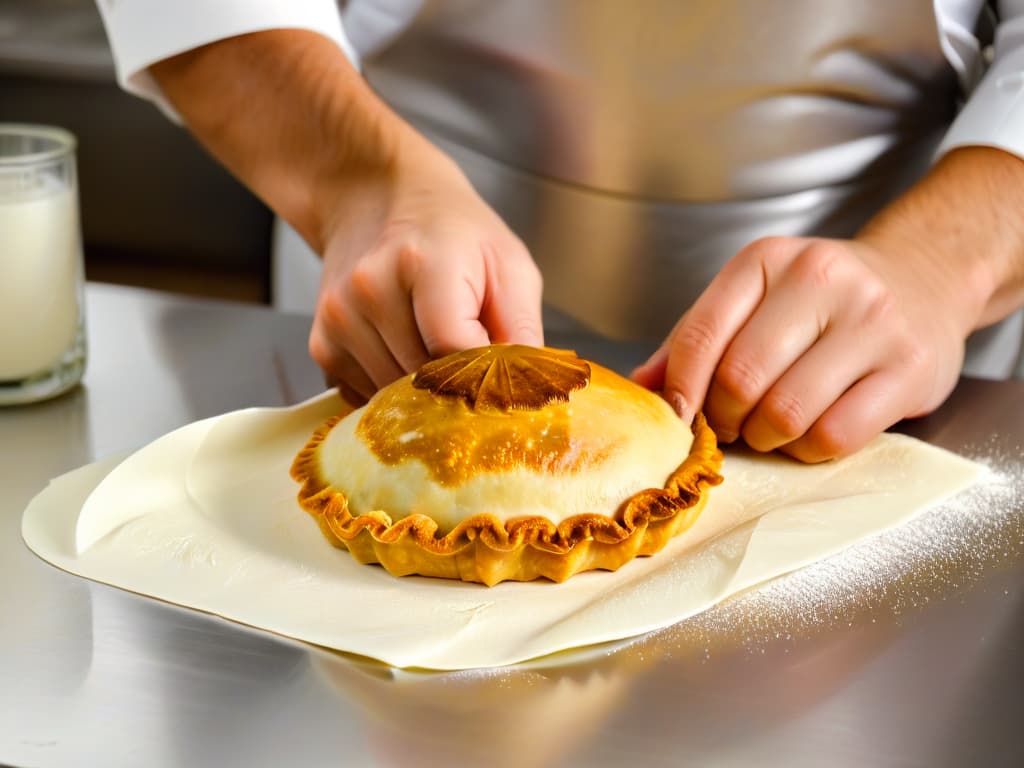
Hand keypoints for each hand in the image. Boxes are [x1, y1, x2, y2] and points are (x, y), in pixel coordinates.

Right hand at [309, 149, 542, 400]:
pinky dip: (393, 390)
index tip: (501, 374)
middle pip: (425, 380)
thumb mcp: (509, 265)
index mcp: (423, 262)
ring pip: (396, 398)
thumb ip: (522, 330)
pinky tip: (406, 352)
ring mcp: (340, 319)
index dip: (484, 373)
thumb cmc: (454, 234)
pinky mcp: (323, 345)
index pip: (455, 352)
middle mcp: (370, 290)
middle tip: (474, 358)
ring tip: (436, 345)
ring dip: (425, 389)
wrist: (377, 198)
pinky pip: (368, 398)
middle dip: (457, 385)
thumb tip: (526, 394)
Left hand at [632, 235, 970, 461]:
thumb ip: (697, 339)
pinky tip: (809, 435)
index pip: (701, 335)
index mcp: (766, 260)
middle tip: (730, 426)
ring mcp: (872, 321)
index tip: (678, 418)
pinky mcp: (911, 367)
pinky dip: (808, 450)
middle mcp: (820, 279)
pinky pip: (835, 435)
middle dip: (724, 419)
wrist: (924, 279)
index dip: (680, 389)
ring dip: (765, 439)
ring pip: (786, 413)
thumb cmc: (822, 300)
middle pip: (740, 380)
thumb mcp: (754, 298)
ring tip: (768, 429)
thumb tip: (641, 387)